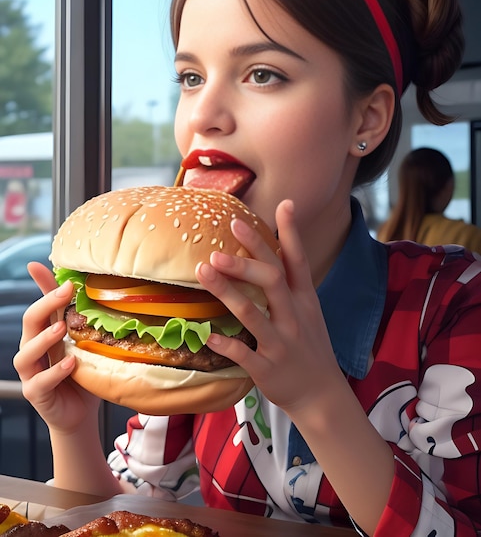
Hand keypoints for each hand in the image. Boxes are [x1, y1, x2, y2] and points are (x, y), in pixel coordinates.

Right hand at [14, 262, 99, 432]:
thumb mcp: (84, 342)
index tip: (47, 269)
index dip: (42, 286)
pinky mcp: (36, 394)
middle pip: (29, 322)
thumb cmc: (82, 373)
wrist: (81, 413)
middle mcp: (33, 350)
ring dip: (43, 339)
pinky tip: (70, 363)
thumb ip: (81, 320)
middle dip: (45, 305)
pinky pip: (40, 382)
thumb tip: (88, 290)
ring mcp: (31, 373)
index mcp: (43, 334)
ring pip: (25, 353)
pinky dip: (54, 372)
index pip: (40, 305)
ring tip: (60, 329)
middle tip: (64, 293)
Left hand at [196, 199, 338, 414]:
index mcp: (304, 300)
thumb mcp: (308, 309)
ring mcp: (282, 344)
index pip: (298, 261)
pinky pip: (245, 355)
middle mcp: (295, 317)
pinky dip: (227, 344)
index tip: (282, 204)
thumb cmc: (309, 345)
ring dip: (227, 291)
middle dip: (246, 261)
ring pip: (254, 314)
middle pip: (272, 281)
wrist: (322, 395)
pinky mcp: (268, 369)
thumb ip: (292, 279)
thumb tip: (279, 244)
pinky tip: (207, 334)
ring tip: (203, 270)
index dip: (291, 232)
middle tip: (219, 247)